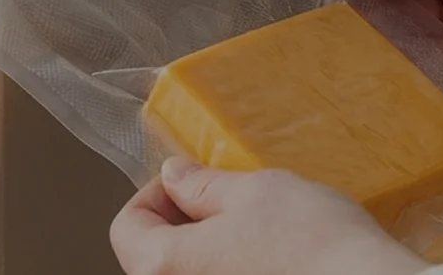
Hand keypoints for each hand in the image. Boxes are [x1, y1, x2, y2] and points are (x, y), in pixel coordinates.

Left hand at [110, 157, 427, 274]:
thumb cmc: (316, 246)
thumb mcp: (253, 191)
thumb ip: (203, 185)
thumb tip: (176, 177)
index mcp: (164, 269)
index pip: (126, 229)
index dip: (154, 194)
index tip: (189, 180)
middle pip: (155, 257)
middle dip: (184, 221)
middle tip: (224, 198)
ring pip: (193, 273)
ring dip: (212, 247)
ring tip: (255, 227)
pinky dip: (236, 268)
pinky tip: (273, 256)